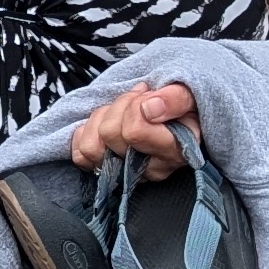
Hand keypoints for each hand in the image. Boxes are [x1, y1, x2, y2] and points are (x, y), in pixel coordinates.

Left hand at [67, 75, 194, 178]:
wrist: (176, 115)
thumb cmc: (182, 106)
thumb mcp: (188, 95)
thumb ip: (176, 99)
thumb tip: (150, 108)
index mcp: (175, 152)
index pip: (134, 132)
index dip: (135, 106)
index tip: (148, 96)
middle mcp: (151, 169)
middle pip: (110, 134)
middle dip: (120, 106)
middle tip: (137, 101)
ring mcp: (127, 173)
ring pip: (91, 147)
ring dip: (102, 119)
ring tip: (121, 111)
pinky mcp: (106, 172)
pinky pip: (80, 155)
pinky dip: (87, 132)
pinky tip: (105, 124)